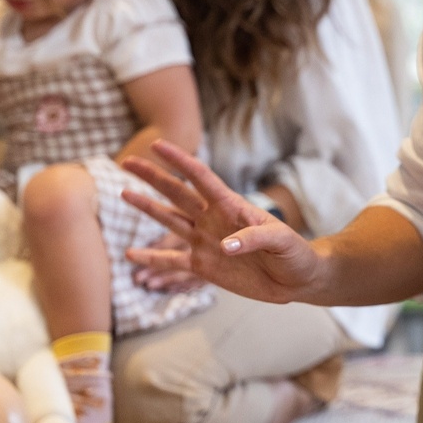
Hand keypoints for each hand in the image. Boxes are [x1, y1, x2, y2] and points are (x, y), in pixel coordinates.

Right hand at [121, 140, 327, 303]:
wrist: (298, 278)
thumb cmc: (294, 252)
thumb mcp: (281, 241)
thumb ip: (254, 238)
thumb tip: (224, 246)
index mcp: (231, 206)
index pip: (201, 177)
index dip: (180, 160)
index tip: (157, 144)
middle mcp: (212, 220)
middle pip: (176, 193)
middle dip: (152, 177)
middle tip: (127, 162)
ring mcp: (205, 242)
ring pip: (169, 221)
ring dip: (147, 208)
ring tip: (123, 194)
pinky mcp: (204, 266)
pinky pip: (172, 261)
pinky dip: (152, 259)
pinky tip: (130, 254)